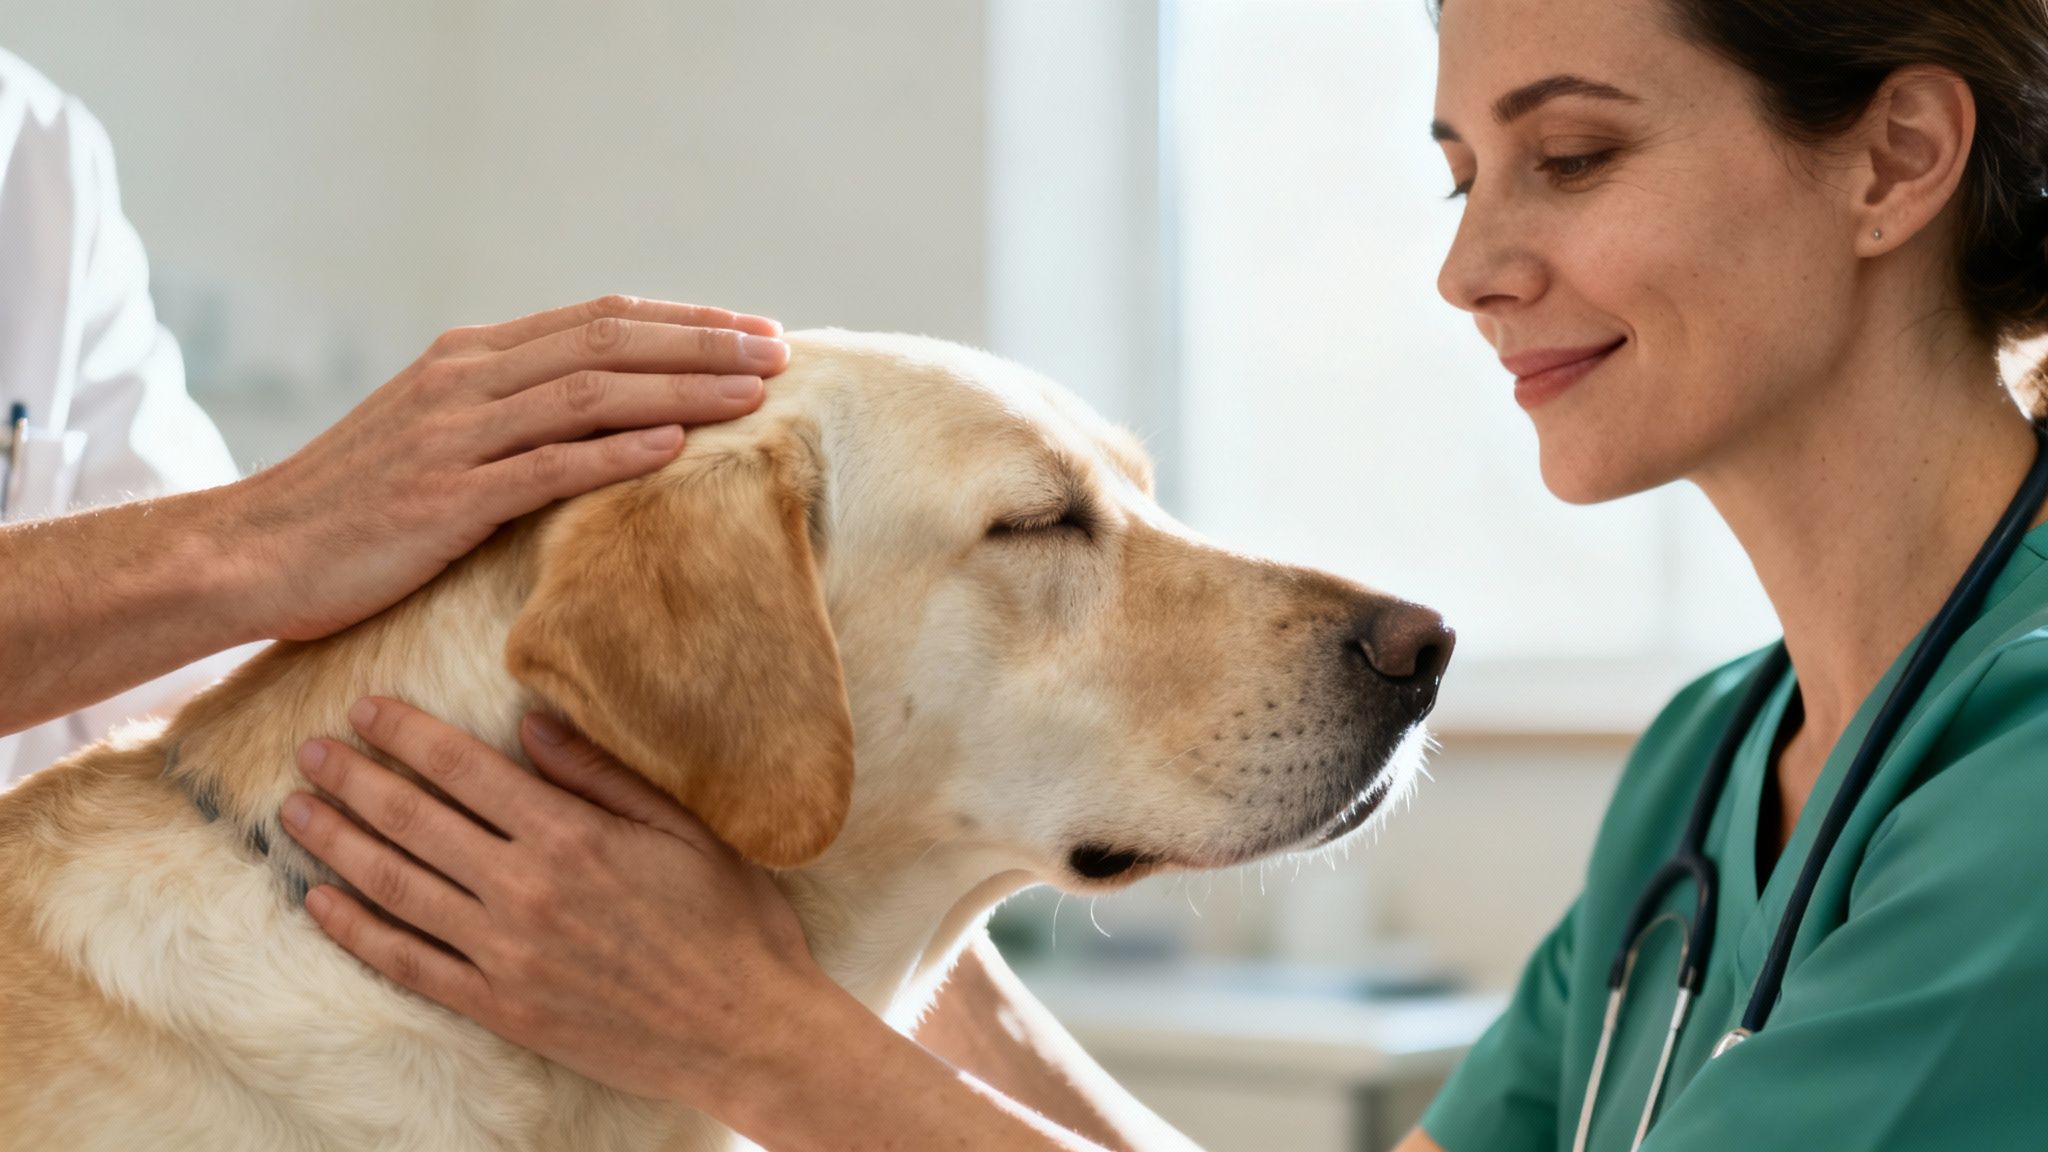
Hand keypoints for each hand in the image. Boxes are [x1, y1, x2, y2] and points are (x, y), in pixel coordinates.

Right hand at [226, 296, 788, 640]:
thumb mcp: (435, 435)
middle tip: (779, 352)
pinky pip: (545, 466)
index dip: (684, 323)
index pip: (599, 319)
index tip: (754, 332)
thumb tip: (600, 411)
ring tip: (754, 394)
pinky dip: (616, 453)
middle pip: (608, 341)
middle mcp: (466, 378)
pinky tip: (677, 448)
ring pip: (590, 393)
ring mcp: (454, 435)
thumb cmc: (356, 506)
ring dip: (681, 389)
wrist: (253, 550)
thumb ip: (509, 412)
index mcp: (470, 357)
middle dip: (703, 344)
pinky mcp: (443, 498)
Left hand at [278, 697, 830, 1106]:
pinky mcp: (501, 1007)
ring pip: (397, 887)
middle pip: (415, 821)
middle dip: (355, 779)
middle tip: (309, 749)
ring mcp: (505, 955)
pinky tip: (320, 902)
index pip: (465, 769)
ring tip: (297, 811)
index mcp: (571, 836)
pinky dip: (357, 932)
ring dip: (339, 844)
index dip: (407, 735)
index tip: (365, 708)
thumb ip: (601, 774)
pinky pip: (409, 964)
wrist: (747, 1032)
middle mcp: (524, 891)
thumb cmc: (729, 921)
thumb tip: (532, 721)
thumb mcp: (683, 828)